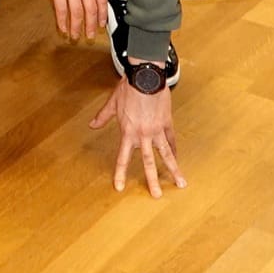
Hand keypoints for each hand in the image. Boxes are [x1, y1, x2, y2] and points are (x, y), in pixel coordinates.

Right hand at [19, 0, 105, 40]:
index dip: (102, 14)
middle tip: (90, 36)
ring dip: (77, 26)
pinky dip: (63, 20)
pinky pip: (61, 8)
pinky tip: (62, 27)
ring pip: (78, 11)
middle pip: (91, 7)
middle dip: (91, 25)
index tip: (101, 24)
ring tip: (76, 36)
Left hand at [90, 75, 185, 197]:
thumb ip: (103, 116)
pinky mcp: (167, 122)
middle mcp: (143, 135)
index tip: (119, 188)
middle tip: (156, 196)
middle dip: (152, 180)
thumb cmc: (128, 88)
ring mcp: (157, 130)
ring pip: (166, 155)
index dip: (120, 173)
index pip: (122, 158)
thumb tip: (92, 125)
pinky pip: (172, 139)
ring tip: (181, 183)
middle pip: (148, 163)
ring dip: (173, 170)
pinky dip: (175, 149)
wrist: (146, 76)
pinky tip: (178, 158)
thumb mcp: (113, 103)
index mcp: (128, 132)